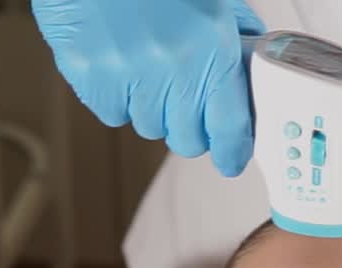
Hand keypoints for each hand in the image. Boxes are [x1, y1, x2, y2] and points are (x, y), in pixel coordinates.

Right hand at [32, 0, 264, 176]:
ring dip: (152, 107)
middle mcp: (172, 69)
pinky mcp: (91, 80)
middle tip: (184, 100)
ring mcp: (128, 77)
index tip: (231, 158)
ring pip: (148, 126)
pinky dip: (117, 97)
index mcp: (210, 48)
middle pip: (186, 139)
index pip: (229, 127)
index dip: (232, 150)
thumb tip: (250, 64)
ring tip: (146, 67)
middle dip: (189, 127)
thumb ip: (233, 35)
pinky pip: (112, 112)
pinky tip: (119, 62)